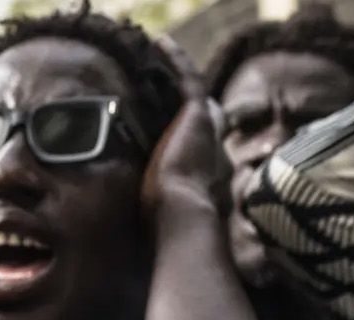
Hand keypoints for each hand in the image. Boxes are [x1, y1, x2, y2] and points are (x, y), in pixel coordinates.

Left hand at [142, 37, 231, 218]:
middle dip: (191, 107)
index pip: (203, 152)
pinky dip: (175, 60)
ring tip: (160, 58)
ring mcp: (208, 131)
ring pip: (197, 95)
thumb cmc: (169, 227)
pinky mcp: (198, 115)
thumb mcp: (164, 220)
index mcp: (208, 177)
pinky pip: (189, 78)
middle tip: (169, 92)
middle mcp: (214, 151)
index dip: (189, 140)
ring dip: (179, 75)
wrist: (181, 217)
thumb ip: (161, 215)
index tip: (172, 135)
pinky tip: (159, 42)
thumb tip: (139, 242)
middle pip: (206, 120)